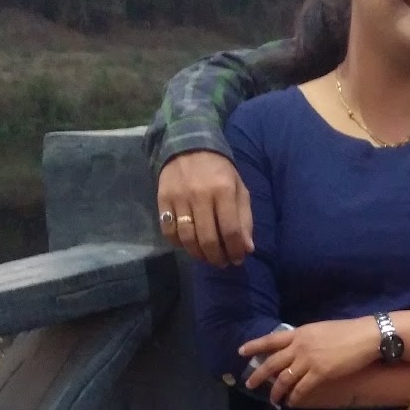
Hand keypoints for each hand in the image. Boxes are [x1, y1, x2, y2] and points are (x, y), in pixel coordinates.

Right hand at [156, 152, 253, 266]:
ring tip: (207, 257)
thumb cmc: (219, 171)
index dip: (235, 250)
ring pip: (187, 238)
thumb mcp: (238, 189)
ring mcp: (179, 198)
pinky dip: (178, 244)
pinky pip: (169, 231)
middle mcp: (200, 195)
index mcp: (223, 190)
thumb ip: (244, 218)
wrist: (188, 146)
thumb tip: (247, 248)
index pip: (230, 230)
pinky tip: (188, 244)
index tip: (237, 260)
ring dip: (198, 254)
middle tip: (222, 263)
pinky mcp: (162, 200)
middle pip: (208, 239)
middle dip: (217, 257)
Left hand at [241, 320, 379, 404]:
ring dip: (276, 391)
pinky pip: (301, 389)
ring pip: (284, 379)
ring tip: (272, 399)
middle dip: (259, 375)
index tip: (241, 351)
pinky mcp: (319, 374)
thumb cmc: (348, 331)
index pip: (271, 339)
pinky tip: (291, 403)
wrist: (366, 336)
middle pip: (273, 362)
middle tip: (249, 383)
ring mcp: (308, 360)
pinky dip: (294, 397)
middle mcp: (299, 346)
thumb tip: (297, 346)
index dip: (255, 345)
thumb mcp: (321, 329)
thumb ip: (306, 338)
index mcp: (300, 333)